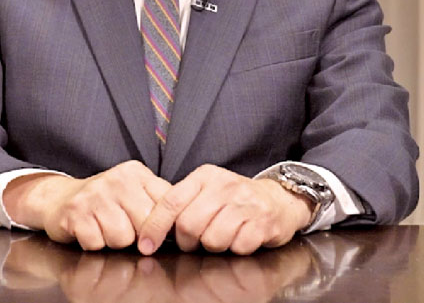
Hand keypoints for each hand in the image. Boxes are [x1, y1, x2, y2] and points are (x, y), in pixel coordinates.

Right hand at [2, 161, 170, 250]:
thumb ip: (157, 202)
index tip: (159, 235)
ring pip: (122, 238)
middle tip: (124, 228)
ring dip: (113, 241)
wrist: (59, 198)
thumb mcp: (133, 191)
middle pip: (145, 225)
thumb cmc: (104, 200)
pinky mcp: (76, 213)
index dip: (165, 226)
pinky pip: (97, 243)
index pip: (165, 204)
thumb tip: (182, 223)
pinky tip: (90, 231)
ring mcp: (95, 195)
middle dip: (137, 235)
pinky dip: (94, 244)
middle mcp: (117, 179)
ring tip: (105, 228)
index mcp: (136, 173)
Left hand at [137, 164, 312, 255]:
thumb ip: (182, 204)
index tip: (146, 245)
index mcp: (205, 176)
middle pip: (189, 225)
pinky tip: (241, 237)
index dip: (155, 226)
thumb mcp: (207, 191)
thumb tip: (151, 230)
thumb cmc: (234, 199)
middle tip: (197, 241)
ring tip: (222, 236)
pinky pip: (238, 246)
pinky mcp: (263, 221)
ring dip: (214, 246)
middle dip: (189, 241)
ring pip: (213, 239)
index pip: (171, 201)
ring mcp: (245, 202)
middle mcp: (224, 185)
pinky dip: (236, 248)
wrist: (277, 198)